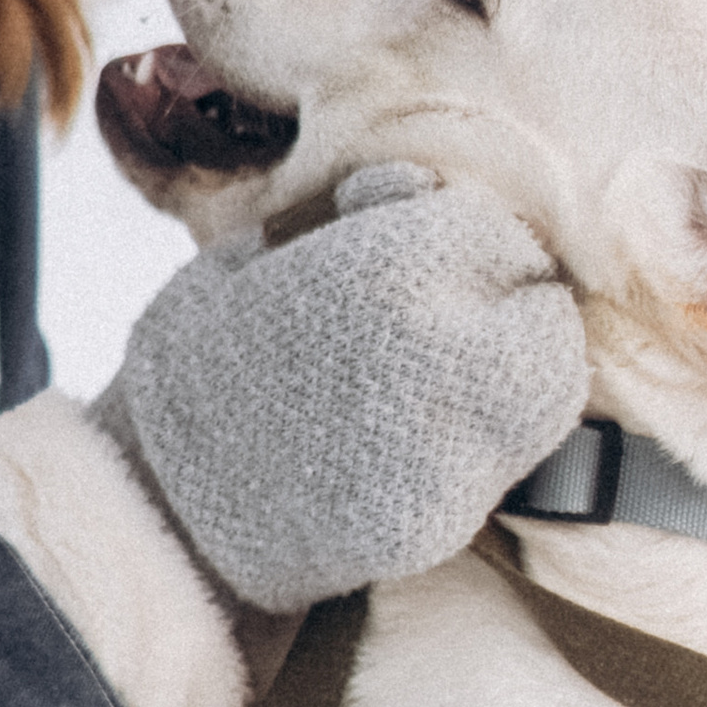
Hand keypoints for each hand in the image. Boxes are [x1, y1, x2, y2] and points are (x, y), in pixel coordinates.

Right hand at [104, 163, 588, 613]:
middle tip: (473, 320)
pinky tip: (428, 439)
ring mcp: (444, 444)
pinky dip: (484, 448)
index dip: (469, 244)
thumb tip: (415, 186)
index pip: (494, 233)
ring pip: (550, 390)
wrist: (155, 506)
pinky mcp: (442, 519)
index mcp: (383, 266)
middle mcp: (431, 349)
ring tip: (460, 379)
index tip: (445, 262)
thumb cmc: (197, 368)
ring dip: (519, 375)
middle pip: (545, 310)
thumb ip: (344, 218)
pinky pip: (506, 463)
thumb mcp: (248, 258)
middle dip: (514, 307)